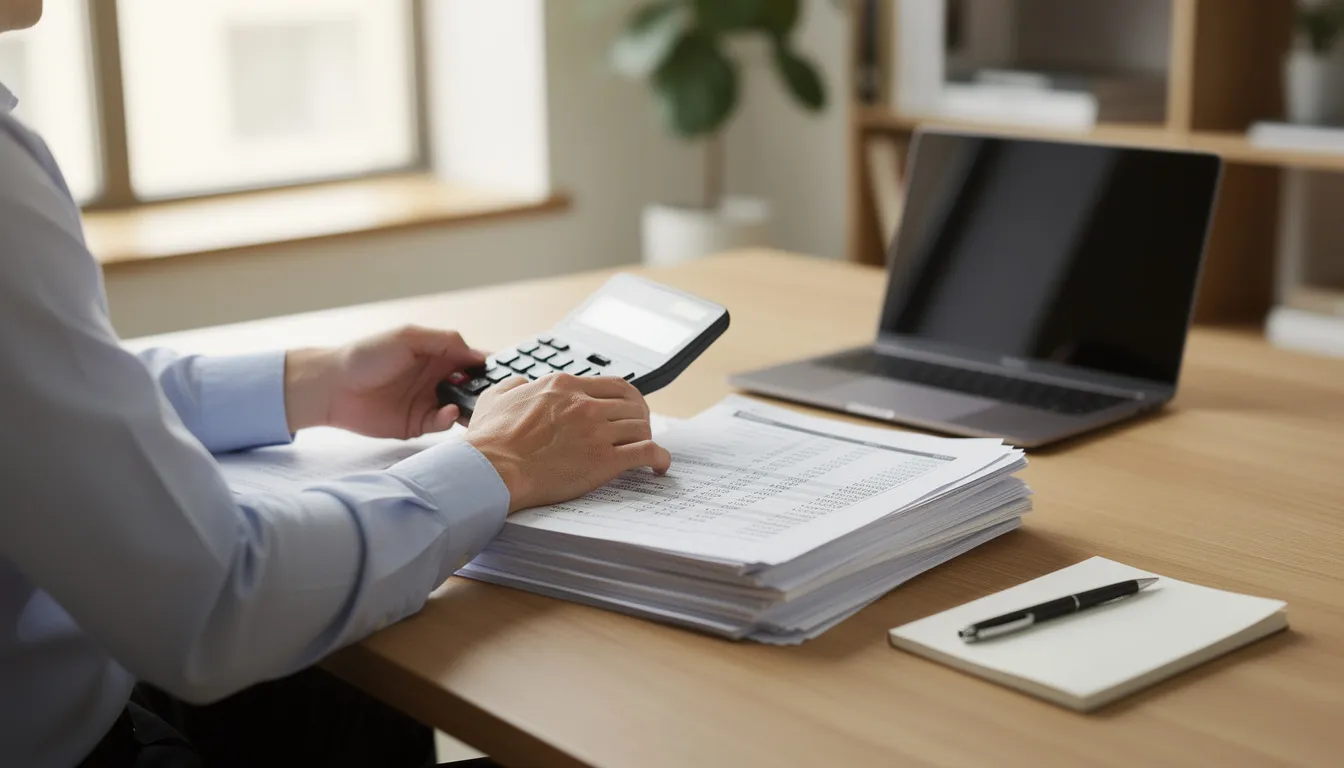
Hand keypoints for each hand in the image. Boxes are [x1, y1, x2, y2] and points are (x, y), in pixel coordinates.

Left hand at [285, 326, 485, 437]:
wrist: (331, 388)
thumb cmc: (365, 356)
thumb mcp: (408, 337)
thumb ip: (444, 341)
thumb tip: (476, 354)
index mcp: (436, 355)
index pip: (471, 359)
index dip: (489, 365)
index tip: (507, 371)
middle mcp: (436, 378)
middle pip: (472, 386)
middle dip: (486, 390)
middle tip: (499, 394)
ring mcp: (427, 402)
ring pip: (461, 407)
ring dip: (471, 407)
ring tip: (479, 406)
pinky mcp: (417, 424)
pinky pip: (442, 424)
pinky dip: (449, 419)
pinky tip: (448, 412)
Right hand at [466, 374, 671, 513]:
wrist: (489, 470)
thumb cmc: (488, 440)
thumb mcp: (495, 398)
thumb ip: (513, 385)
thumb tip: (522, 383)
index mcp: (563, 386)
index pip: (612, 384)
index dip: (626, 398)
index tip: (626, 410)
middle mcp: (584, 404)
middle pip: (632, 403)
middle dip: (641, 416)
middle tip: (639, 428)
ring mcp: (596, 431)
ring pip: (642, 425)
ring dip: (647, 436)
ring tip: (645, 447)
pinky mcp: (603, 460)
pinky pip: (646, 452)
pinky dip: (659, 457)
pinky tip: (659, 465)